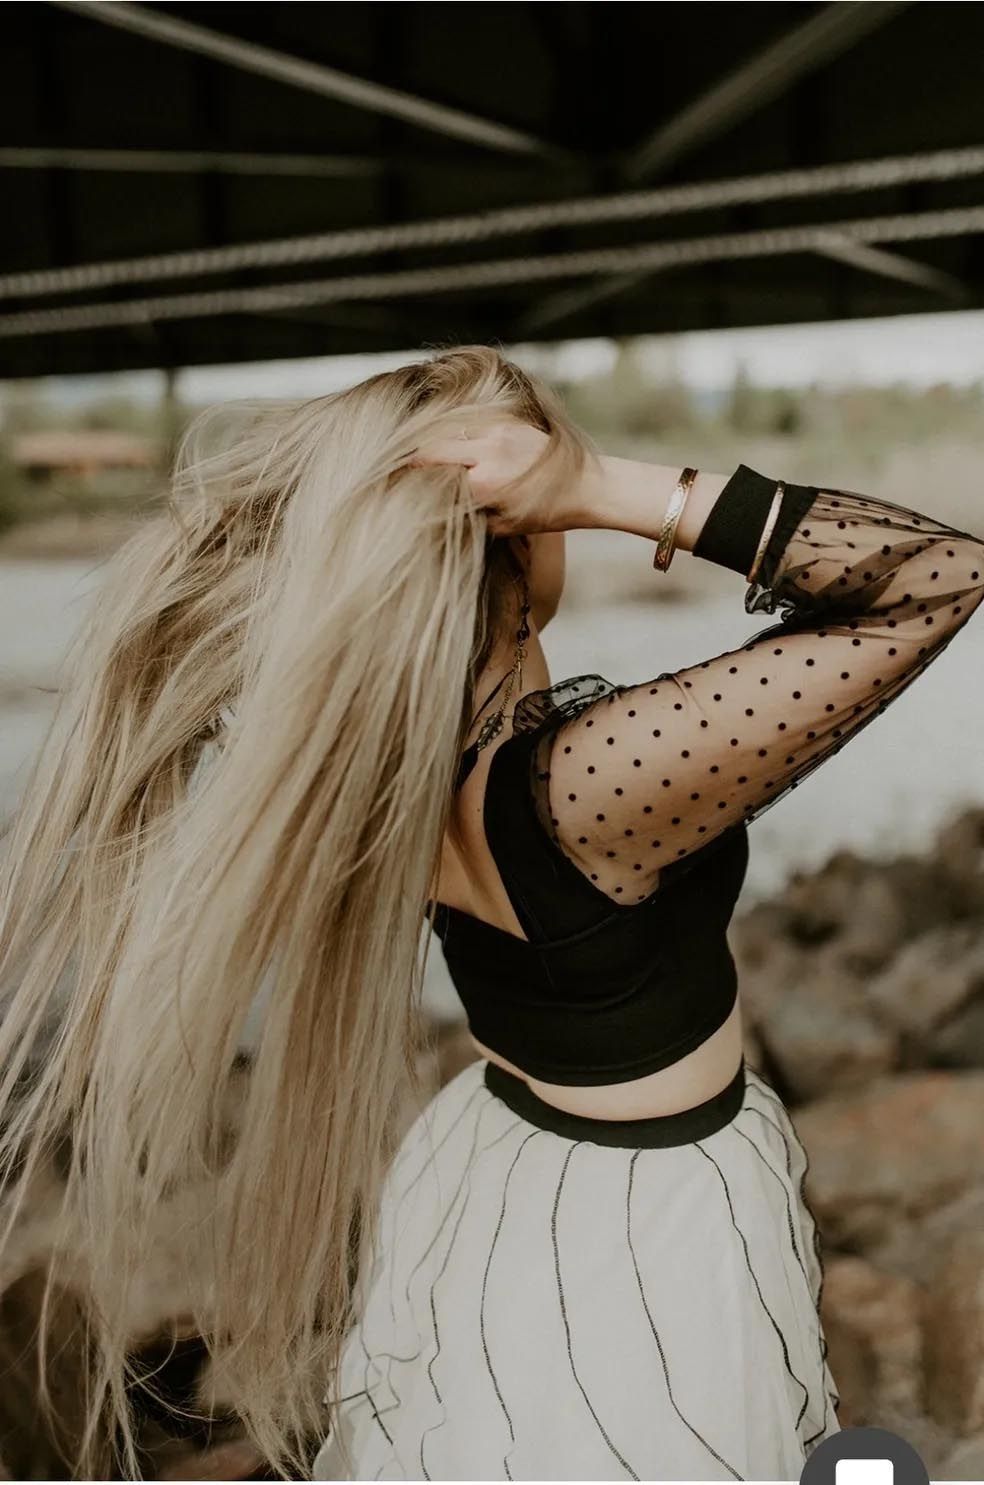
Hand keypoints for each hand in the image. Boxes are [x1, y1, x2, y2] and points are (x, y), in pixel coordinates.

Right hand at [406, 420, 596, 535]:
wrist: (587, 486)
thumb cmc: (547, 513)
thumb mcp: (504, 527)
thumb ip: (468, 519)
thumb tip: (436, 514)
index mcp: (484, 483)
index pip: (432, 477)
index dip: (410, 481)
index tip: (394, 486)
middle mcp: (488, 452)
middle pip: (432, 449)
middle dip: (413, 459)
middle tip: (398, 468)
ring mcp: (498, 432)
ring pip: (449, 432)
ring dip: (434, 444)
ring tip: (420, 458)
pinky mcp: (507, 422)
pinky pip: (470, 425)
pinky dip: (456, 435)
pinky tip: (452, 446)